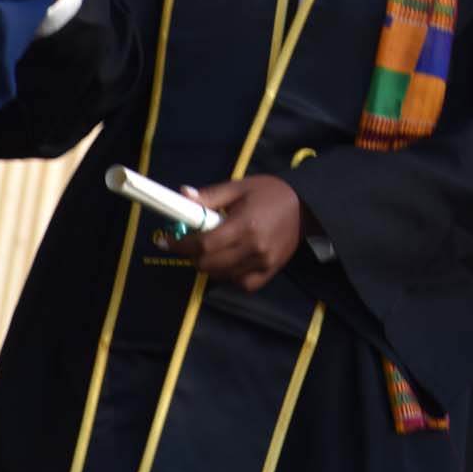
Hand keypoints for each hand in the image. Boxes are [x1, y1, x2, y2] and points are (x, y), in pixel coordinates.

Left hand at [164, 176, 304, 292]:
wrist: (305, 206)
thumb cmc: (269, 192)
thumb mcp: (239, 187)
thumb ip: (209, 196)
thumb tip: (181, 195)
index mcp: (245, 224)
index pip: (204, 244)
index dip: (181, 244)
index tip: (167, 239)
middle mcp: (254, 248)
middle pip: (209, 264)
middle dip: (192, 255)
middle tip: (189, 243)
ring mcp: (263, 263)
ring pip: (221, 275)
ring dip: (208, 264)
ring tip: (210, 249)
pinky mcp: (270, 272)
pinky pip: (241, 284)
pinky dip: (229, 276)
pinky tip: (228, 261)